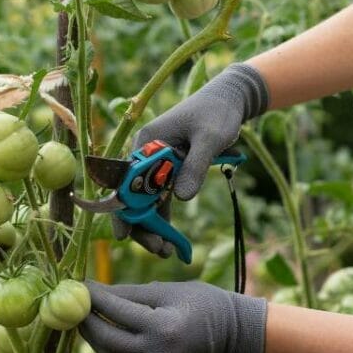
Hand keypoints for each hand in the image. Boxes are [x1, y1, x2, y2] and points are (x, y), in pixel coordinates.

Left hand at [79, 280, 267, 352]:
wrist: (230, 332)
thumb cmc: (199, 302)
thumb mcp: (165, 290)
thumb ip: (127, 293)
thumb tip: (93, 291)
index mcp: (162, 327)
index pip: (116, 311)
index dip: (93, 298)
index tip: (78, 285)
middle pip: (106, 339)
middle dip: (86, 321)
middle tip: (74, 305)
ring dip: (93, 338)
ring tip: (83, 319)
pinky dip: (108, 350)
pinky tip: (101, 335)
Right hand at [114, 63, 268, 256]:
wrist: (230, 99)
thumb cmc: (218, 112)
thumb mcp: (210, 138)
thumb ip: (195, 166)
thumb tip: (182, 198)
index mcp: (147, 142)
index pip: (126, 181)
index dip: (122, 210)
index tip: (125, 235)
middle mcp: (145, 154)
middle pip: (134, 196)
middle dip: (142, 226)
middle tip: (159, 250)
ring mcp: (156, 164)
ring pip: (146, 202)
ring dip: (154, 227)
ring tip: (167, 252)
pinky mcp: (170, 171)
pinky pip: (161, 199)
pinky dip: (164, 219)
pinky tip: (172, 240)